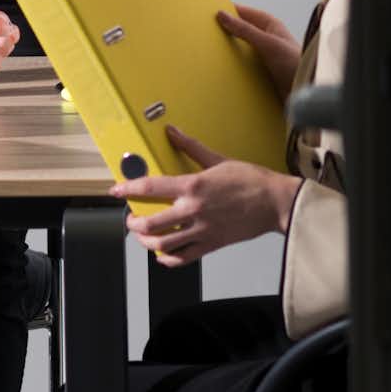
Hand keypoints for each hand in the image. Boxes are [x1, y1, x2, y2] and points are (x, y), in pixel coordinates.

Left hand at [110, 125, 300, 266]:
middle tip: (131, 218)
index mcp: (193, 186)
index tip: (115, 190)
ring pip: (162, 245)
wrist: (274, 203)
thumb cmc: (250, 180)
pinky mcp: (210, 245)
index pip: (150, 188)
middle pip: (150, 223)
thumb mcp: (219, 159)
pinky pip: (181, 258)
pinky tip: (161, 254)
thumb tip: (172, 132)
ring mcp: (201, 230)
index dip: (127, 188)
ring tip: (143, 235)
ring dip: (146, 242)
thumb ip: (191, 147)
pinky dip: (166, 259)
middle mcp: (193, 210)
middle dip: (133, 222)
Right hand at [217, 4, 300, 98]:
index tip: (210, 11)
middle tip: (205, 33)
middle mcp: (266, 39)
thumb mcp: (268, 43)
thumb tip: (222, 15)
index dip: (230, 11)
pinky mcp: (260, 72)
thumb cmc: (294, 63)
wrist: (304, 91)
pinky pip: (242, 66)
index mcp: (270, 26)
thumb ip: (245, 30)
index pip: (245, 13)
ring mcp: (263, 55)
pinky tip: (221, 69)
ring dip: (228, 52)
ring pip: (240, 49)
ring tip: (209, 52)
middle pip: (241, 31)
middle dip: (226, 32)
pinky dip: (233, 66)